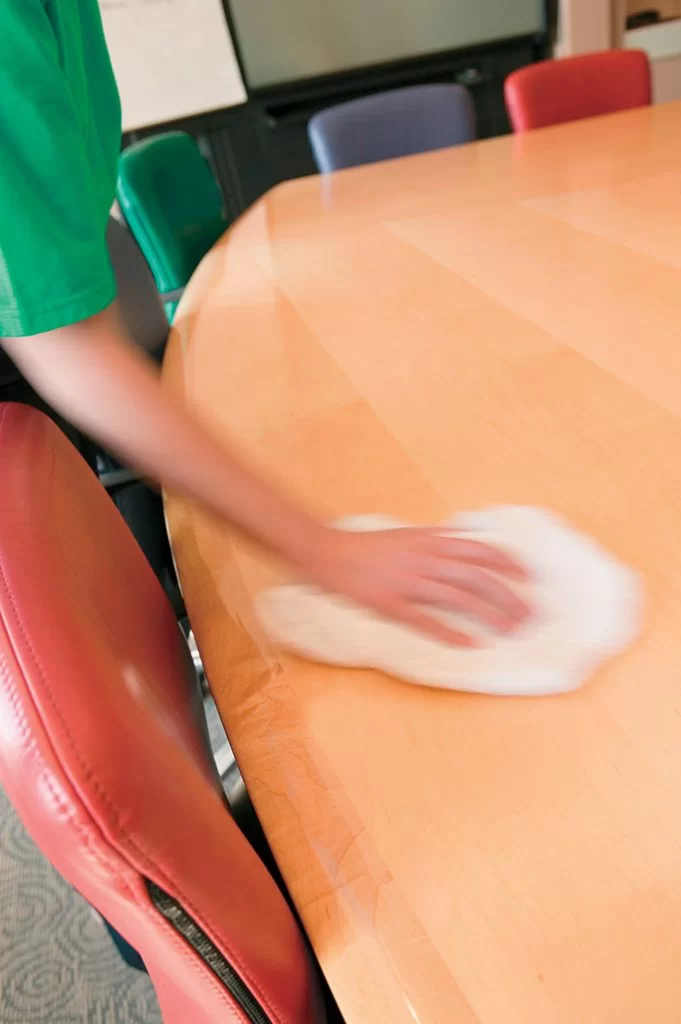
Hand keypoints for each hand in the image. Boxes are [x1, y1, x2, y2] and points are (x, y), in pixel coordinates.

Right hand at [302, 526, 531, 646]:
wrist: (328, 551)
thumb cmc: (368, 545)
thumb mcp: (407, 534)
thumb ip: (436, 539)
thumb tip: (465, 542)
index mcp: (430, 540)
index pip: (479, 550)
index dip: (507, 564)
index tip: (528, 578)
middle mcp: (424, 558)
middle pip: (476, 577)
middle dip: (507, 596)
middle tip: (528, 614)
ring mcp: (407, 581)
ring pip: (458, 598)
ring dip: (487, 615)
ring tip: (508, 630)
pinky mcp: (390, 602)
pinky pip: (424, 620)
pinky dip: (449, 633)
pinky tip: (469, 645)